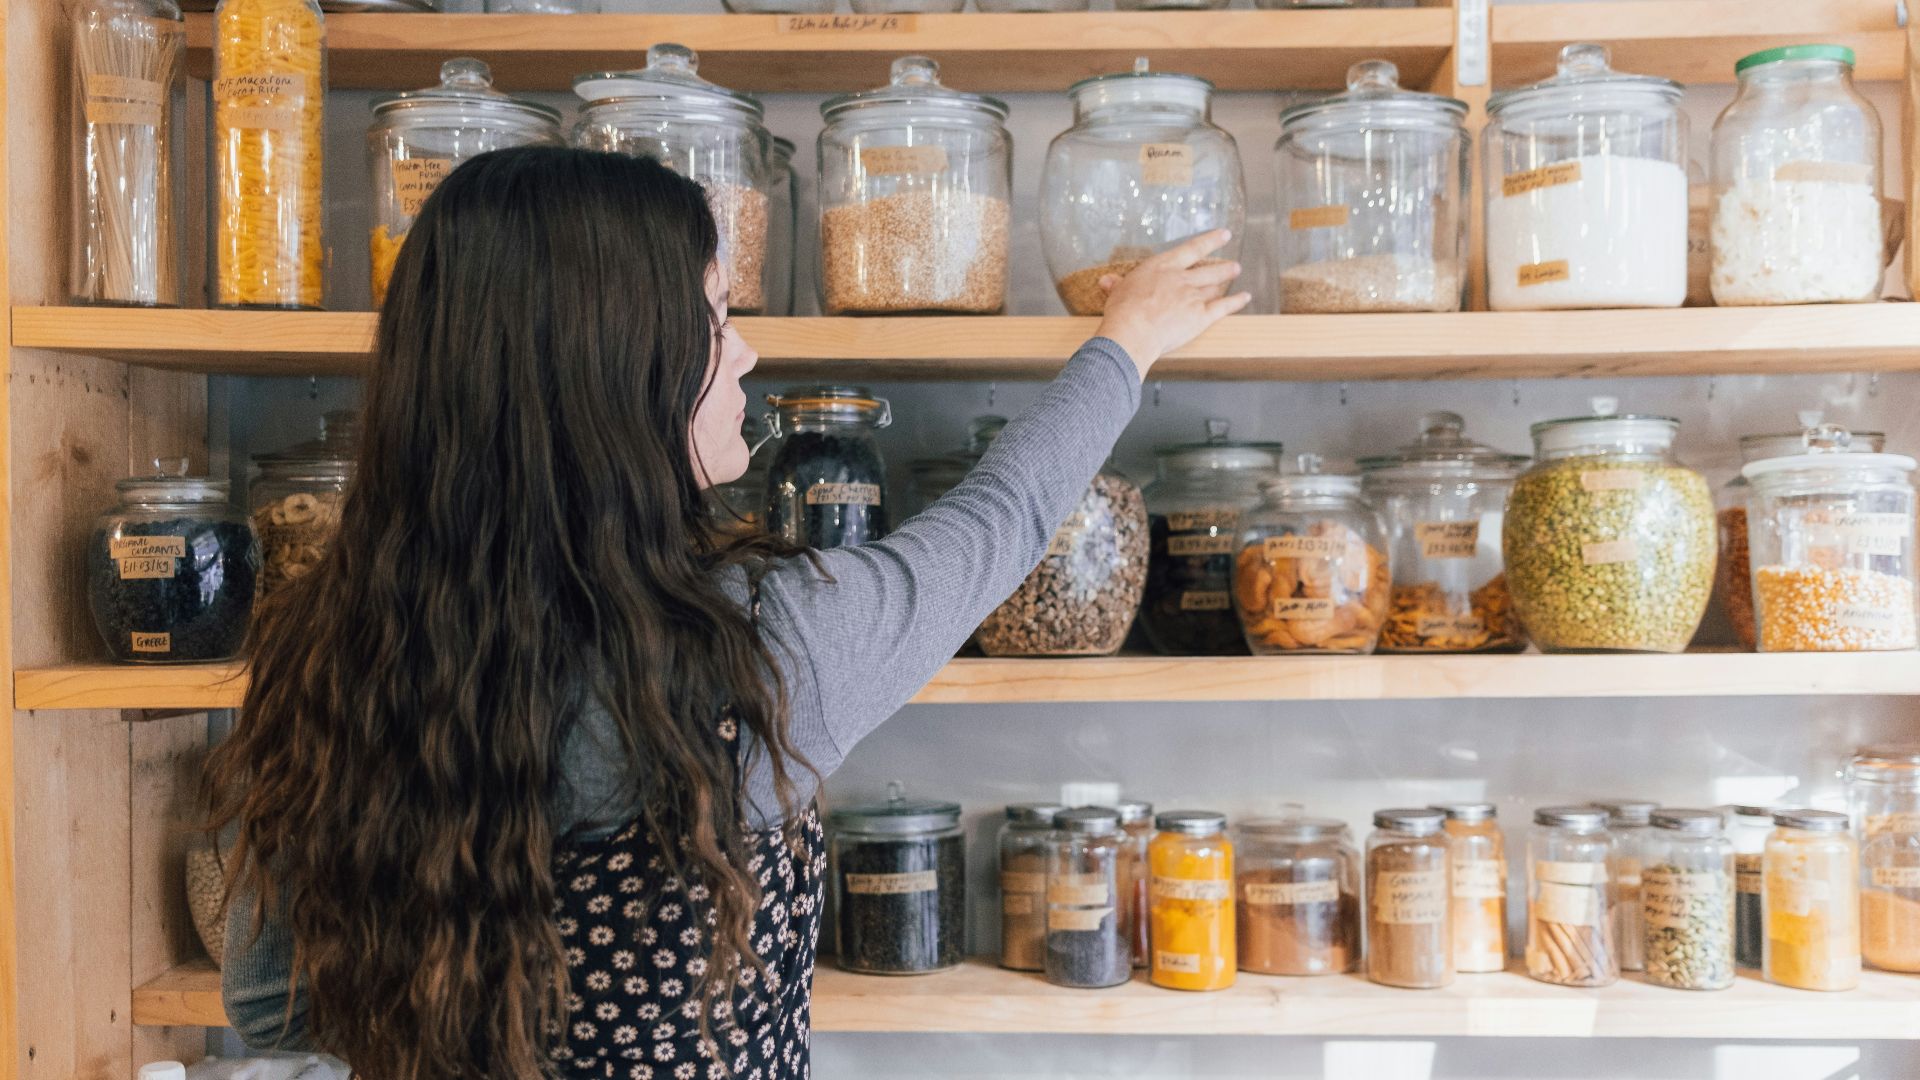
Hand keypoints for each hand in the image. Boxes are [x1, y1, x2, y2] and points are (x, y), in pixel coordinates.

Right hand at [1092, 229, 1250, 378]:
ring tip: (1235, 273)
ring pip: (1215, 285)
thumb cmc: (1122, 311)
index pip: (1191, 250)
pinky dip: (1236, 302)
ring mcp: (1193, 296)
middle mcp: (1181, 279)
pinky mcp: (1201, 316)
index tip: (1223, 235)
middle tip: (1233, 263)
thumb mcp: (1117, 292)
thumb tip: (1107, 281)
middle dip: (1222, 265)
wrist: (1134, 330)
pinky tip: (1244, 297)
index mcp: (1162, 268)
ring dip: (1226, 279)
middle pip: (1207, 268)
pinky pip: (1223, 307)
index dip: (1209, 241)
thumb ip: (1117, 285)